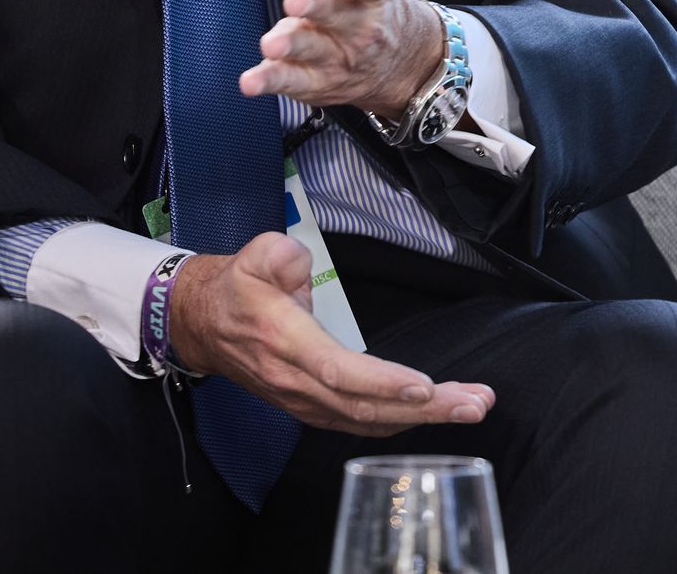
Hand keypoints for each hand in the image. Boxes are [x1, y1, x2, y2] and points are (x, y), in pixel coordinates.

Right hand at [170, 234, 492, 433]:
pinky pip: (360, 422)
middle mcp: (296, 380)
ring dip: (424, 418)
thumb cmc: (235, 290)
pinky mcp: (311, 406)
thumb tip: (299, 264)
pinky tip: (434, 414)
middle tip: (475, 404)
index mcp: (285, 341)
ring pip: (368, 419)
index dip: (383, 383)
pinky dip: (399, 422)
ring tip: (472, 405)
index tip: (426, 387)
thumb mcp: (253, 255)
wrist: (201, 325)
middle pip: (365, 406)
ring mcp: (303, 400)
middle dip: (426, 409)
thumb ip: (281, 255)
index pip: (338, 371)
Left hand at [242, 0, 439, 116]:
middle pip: (341, 16)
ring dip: (295, 47)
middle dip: (320, 9)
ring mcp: (338, 54)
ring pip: (316, 52)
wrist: (401, 56)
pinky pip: (295, 84)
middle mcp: (359, 23)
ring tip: (272, 43)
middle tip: (297, 2)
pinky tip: (252, 80)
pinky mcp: (317, 80)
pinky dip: (274, 83)